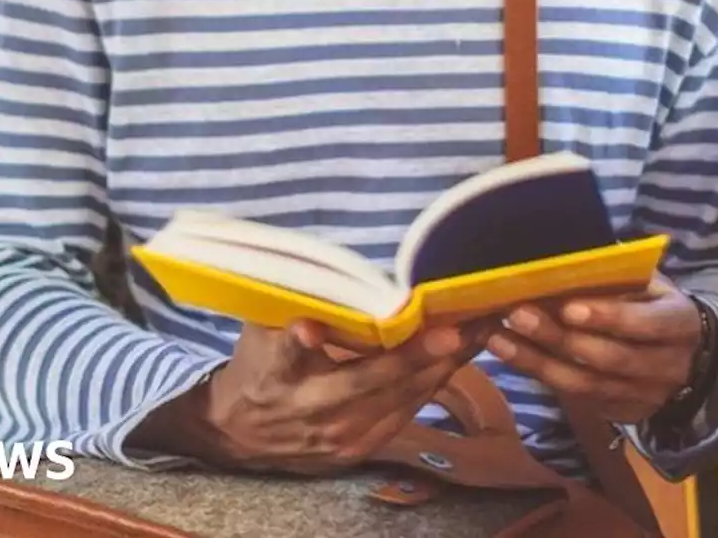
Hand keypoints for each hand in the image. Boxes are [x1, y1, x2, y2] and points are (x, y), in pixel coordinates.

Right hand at [135, 320, 484, 475]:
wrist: (239, 433)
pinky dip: (432, 384)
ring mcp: (338, 436)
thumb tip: (326, 267)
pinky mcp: (359, 450)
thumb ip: (289, 303)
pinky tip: (459, 358)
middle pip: (366, 381)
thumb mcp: (258, 329)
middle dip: (416, 356)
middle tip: (458, 328)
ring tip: (478, 335)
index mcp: (276, 373)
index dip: (299, 341)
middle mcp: (310, 409)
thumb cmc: (257, 366)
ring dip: (440, 367)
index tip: (310, 330)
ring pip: (397, 399)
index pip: (287, 354)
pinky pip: (404, 413)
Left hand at [486, 277, 704, 423]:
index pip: (649, 324)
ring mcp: (643, 395)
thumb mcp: (649, 285)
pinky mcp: (619, 412)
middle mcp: (666, 365)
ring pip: (586, 383)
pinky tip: (507, 353)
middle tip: (518, 314)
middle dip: (560, 337)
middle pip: (610, 357)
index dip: (610, 317)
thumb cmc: (653, 306)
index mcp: (679, 324)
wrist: (683, 358)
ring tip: (498, 337)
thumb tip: (570, 257)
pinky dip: (538, 373)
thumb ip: (619, 275)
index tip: (569, 307)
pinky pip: (574, 397)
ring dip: (537, 360)